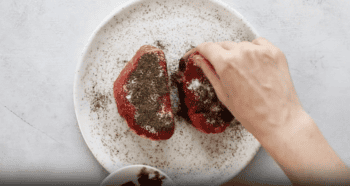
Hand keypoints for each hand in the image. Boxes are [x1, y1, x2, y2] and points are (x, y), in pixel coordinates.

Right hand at [184, 38, 304, 139]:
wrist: (278, 120)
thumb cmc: (250, 112)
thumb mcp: (223, 93)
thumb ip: (209, 72)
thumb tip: (199, 60)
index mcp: (226, 63)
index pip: (207, 47)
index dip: (200, 50)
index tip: (199, 53)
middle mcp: (242, 52)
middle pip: (223, 45)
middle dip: (218, 54)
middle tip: (221, 68)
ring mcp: (260, 51)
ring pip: (240, 45)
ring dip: (237, 54)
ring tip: (243, 72)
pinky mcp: (274, 52)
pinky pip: (258, 43)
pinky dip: (253, 50)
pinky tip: (254, 65)